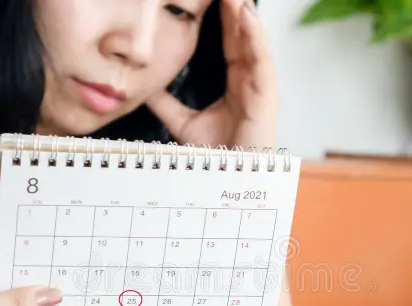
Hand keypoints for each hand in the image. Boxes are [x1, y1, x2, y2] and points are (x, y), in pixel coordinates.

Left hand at [146, 0, 276, 149]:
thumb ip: (167, 104)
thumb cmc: (218, 156)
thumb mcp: (183, 124)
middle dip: (234, 8)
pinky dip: (256, 36)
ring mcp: (261, 86)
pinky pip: (263, 59)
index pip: (230, 42)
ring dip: (245, 14)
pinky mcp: (267, 95)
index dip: (223, 17)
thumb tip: (144, 88)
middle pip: (243, 35)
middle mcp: (250, 80)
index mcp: (235, 83)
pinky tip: (246, 15)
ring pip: (254, 41)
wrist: (230, 181)